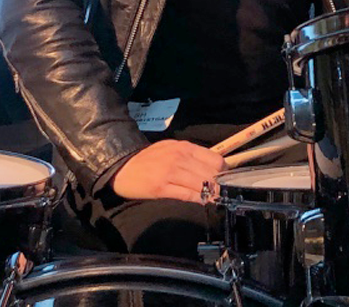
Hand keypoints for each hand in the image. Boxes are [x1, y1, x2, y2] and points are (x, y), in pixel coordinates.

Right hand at [110, 140, 226, 203]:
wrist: (122, 167)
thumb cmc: (149, 159)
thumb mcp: (171, 149)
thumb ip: (191, 156)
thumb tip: (213, 167)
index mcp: (184, 147)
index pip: (215, 159)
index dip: (224, 172)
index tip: (226, 180)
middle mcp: (179, 157)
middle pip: (211, 174)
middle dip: (220, 185)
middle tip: (223, 193)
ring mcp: (170, 172)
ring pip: (201, 185)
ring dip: (211, 194)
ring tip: (215, 199)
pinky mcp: (161, 187)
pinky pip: (187, 195)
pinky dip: (198, 199)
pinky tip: (201, 202)